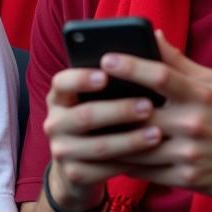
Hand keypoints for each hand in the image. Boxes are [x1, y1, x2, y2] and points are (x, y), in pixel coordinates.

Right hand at [42, 63, 161, 211]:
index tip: (106, 74)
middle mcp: (54, 122)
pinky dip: (130, 163)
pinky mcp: (74, 174)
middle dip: (118, 110)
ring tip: (157, 133)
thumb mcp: (102, 97)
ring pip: (98, 146)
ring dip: (130, 140)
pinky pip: (105, 170)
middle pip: (84, 116)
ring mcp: (61, 150)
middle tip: (148, 105)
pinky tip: (151, 156)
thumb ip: (122, 73)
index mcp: (59, 96)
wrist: (81, 168)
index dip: (82, 78)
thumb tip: (156, 38)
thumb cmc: (101, 121)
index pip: (62, 82)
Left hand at [96, 32, 211, 197]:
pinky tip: (104, 152)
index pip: (161, 75)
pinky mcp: (187, 178)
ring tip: (83, 127)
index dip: (131, 66)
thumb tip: (152, 33)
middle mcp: (194, 124)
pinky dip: (123, 161)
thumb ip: (179, 61)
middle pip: (142, 114)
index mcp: (201, 95)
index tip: (105, 58)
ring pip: (137, 146)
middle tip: (80, 97)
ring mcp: (190, 154)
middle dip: (110, 106)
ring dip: (109, 138)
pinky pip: (145, 170)